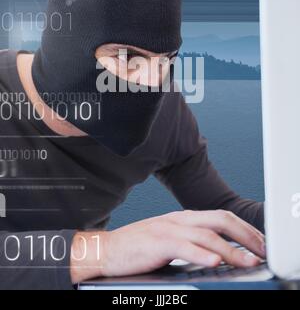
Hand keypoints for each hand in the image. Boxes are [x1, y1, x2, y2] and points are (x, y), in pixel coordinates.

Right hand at [70, 209, 265, 282]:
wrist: (107, 249)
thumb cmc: (139, 248)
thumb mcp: (170, 240)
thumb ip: (193, 243)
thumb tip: (220, 255)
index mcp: (184, 218)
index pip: (222, 218)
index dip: (245, 229)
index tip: (260, 243)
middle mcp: (180, 219)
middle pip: (221, 220)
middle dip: (246, 235)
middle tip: (263, 249)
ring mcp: (169, 229)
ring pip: (207, 235)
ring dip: (232, 249)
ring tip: (248, 261)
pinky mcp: (157, 243)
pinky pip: (184, 247)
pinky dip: (202, 254)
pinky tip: (215, 262)